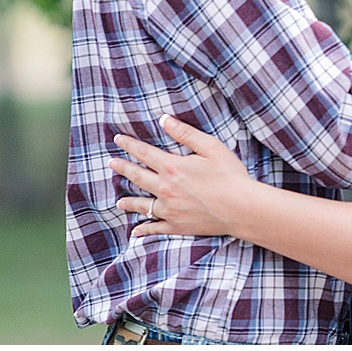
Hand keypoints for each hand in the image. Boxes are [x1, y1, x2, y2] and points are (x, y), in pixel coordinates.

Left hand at [108, 114, 256, 238]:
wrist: (241, 208)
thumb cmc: (229, 175)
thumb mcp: (209, 146)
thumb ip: (184, 133)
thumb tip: (163, 119)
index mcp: (171, 167)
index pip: (143, 153)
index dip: (129, 145)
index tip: (118, 139)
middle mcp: (165, 189)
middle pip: (137, 176)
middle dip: (123, 168)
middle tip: (111, 163)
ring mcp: (170, 209)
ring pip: (142, 205)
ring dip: (129, 202)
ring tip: (119, 201)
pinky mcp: (178, 226)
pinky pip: (156, 228)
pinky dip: (144, 229)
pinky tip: (136, 231)